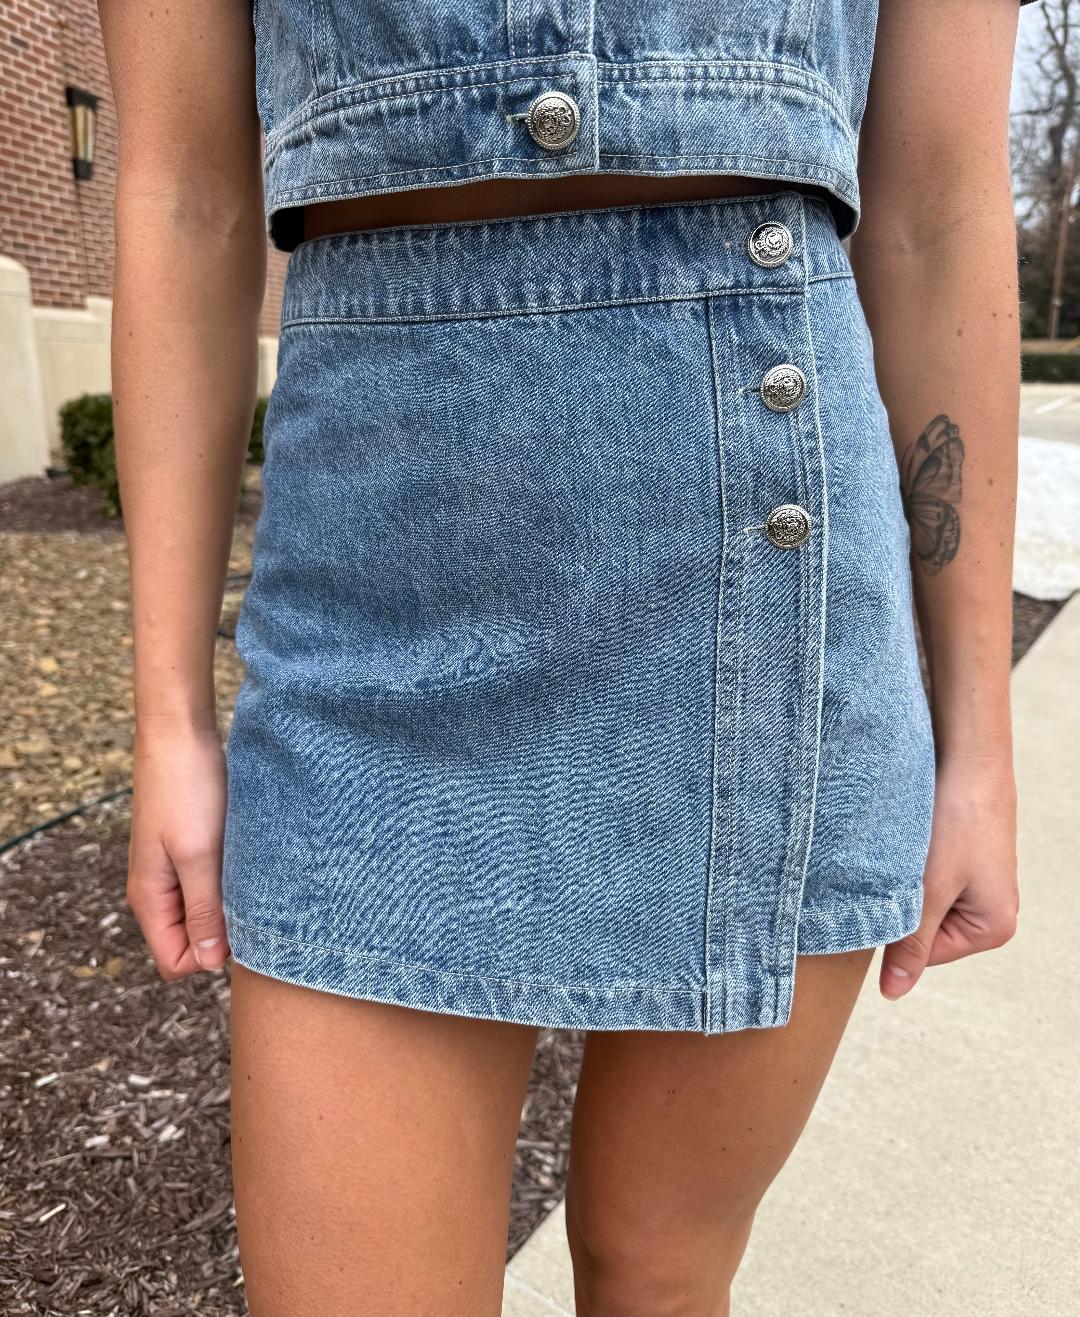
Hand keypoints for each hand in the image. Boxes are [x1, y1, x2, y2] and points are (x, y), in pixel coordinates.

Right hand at [127, 721, 229, 978]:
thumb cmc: (187, 790)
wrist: (180, 734)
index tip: (243, 925)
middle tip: (256, 900)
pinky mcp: (191, 848)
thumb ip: (202, 910)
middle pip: (191, 940)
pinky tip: (250, 860)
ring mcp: (173, 869)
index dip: (211, 956)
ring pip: (205, 911)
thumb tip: (209, 964)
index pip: (176, 961)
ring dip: (230, 903)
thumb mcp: (197, 855)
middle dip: (224, 932)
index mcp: (150, 899)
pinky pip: (211, 884)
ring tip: (254, 875)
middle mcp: (158, 890)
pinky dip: (231, 880)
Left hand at [880, 753, 1017, 999]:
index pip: (925, 955)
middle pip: (924, 929)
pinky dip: (912, 861)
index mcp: (994, 928)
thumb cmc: (958, 821)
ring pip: (920, 899)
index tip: (889, 894)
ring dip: (906, 880)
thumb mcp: (929, 889)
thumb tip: (894, 992)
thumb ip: (911, 943)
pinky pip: (926, 874)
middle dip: (904, 902)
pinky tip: (912, 840)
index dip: (899, 928)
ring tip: (910, 852)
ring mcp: (978, 883)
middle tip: (901, 868)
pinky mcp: (963, 858)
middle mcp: (991, 909)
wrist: (968, 758)